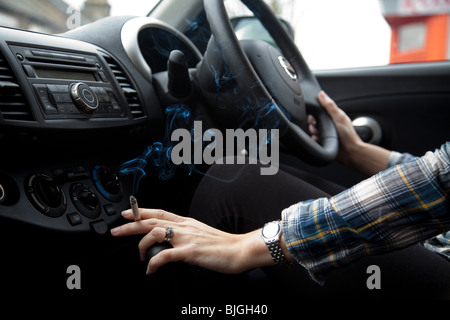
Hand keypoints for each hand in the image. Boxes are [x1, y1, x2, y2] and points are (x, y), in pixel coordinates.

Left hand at [111, 209, 273, 273]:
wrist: (240, 249)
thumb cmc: (223, 245)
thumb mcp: (201, 234)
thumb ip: (186, 234)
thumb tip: (173, 241)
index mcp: (187, 222)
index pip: (159, 213)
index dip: (141, 212)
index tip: (127, 213)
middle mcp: (184, 226)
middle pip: (151, 221)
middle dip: (130, 225)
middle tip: (115, 231)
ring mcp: (187, 238)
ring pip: (155, 233)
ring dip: (141, 245)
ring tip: (139, 257)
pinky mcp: (190, 251)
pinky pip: (164, 255)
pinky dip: (153, 262)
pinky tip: (150, 269)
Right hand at [309, 91, 390, 174]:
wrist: (349, 152)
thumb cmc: (347, 135)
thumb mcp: (338, 117)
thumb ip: (329, 106)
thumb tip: (321, 94)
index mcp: (332, 116)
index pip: (318, 111)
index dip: (314, 113)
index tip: (313, 117)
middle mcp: (329, 124)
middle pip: (313, 121)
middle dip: (313, 125)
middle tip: (318, 128)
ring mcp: (326, 133)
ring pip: (312, 130)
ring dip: (314, 133)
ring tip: (321, 135)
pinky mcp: (323, 141)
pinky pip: (313, 139)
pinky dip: (315, 140)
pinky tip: (320, 141)